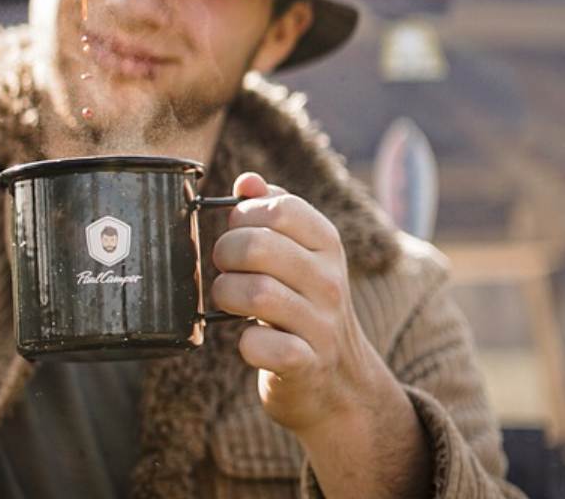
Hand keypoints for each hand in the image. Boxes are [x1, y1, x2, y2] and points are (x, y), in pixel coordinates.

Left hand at [210, 172, 393, 436]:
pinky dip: (245, 343)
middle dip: (225, 255)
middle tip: (226, 269)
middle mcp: (329, 281)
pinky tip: (250, 341)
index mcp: (327, 245)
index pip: (281, 208)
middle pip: (258, 247)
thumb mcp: (298, 255)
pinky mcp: (306, 364)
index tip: (238, 233)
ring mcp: (321, 324)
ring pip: (254, 293)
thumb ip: (273, 214)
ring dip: (226, 295)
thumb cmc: (303, 307)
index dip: (244, 216)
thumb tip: (247, 181)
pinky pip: (259, 345)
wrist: (338, 384)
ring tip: (230, 302)